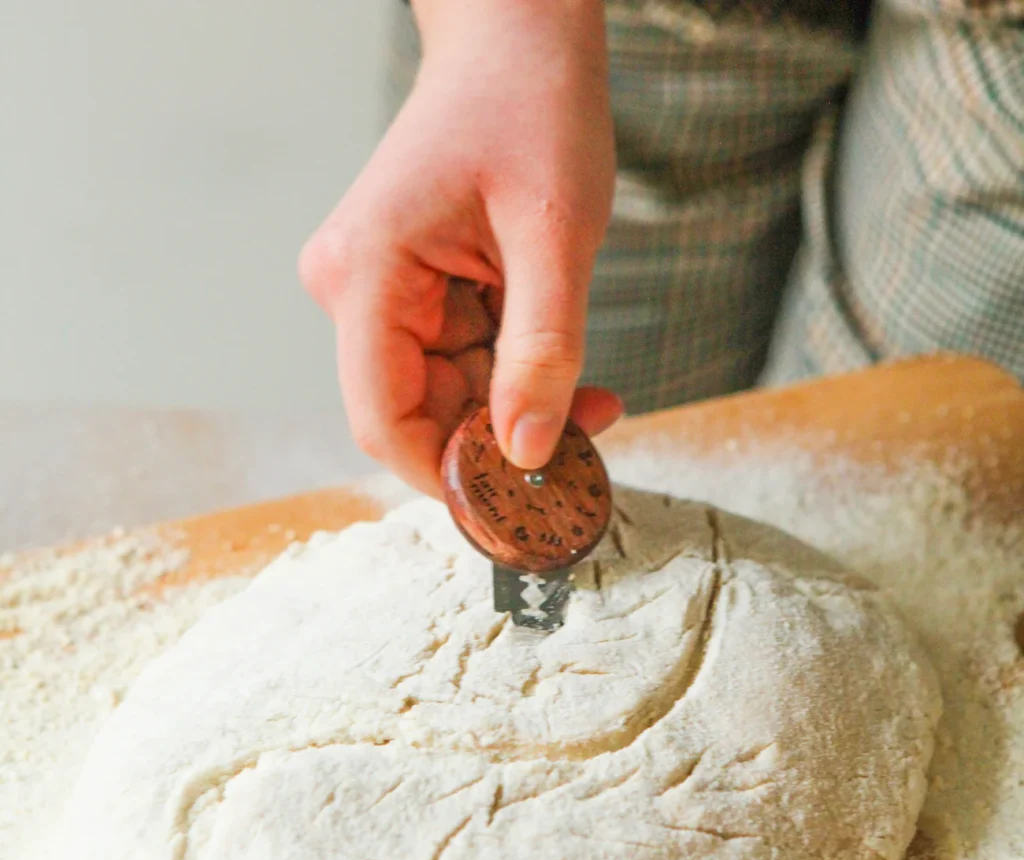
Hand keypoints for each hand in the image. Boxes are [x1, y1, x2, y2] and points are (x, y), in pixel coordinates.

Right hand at [299, 0, 619, 495]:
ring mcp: (381, 292)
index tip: (517, 502)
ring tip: (594, 397)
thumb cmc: (531, 108)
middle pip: (419, 412)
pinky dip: (513, 375)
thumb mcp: (554, 235)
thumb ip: (542, 351)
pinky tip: (562, 363)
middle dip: (501, 441)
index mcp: (368, 275)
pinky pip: (461, 361)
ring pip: (447, 393)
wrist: (517, 38)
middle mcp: (358, 292)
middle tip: (588, 443)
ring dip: (518, 408)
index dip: (444, 474)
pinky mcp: (412, 292)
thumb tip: (529, 451)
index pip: (383, 419)